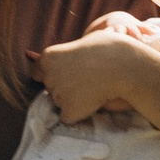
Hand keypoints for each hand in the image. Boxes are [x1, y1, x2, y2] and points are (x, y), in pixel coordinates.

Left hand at [35, 26, 159, 122]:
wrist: (123, 66)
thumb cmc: (108, 49)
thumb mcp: (83, 42)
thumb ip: (65, 53)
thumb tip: (36, 55)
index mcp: (48, 57)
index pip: (36, 71)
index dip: (51, 74)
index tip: (64, 74)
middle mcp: (49, 76)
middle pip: (50, 88)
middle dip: (64, 86)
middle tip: (85, 80)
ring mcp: (58, 95)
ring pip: (60, 102)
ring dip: (73, 99)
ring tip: (93, 88)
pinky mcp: (68, 111)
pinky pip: (68, 117)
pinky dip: (78, 113)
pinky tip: (93, 101)